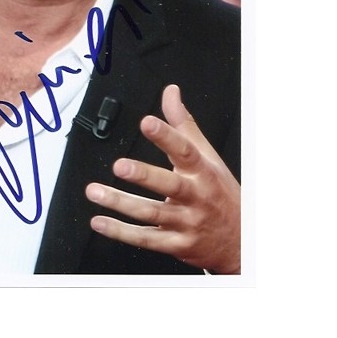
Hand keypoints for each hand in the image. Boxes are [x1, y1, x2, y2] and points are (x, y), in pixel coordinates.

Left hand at [85, 83, 240, 272]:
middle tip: (120, 166)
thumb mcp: (208, 156)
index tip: (148, 123)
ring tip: (94, 191)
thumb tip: (170, 93)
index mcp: (203, 172)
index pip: (186, 151)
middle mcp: (195, 197)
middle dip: (145, 176)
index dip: (167, 136)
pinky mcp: (176, 244)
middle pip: (170, 185)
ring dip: (120, 203)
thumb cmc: (220, 192)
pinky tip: (100, 221)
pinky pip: (145, 239)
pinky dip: (120, 232)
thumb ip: (183, 124)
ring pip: (151, 213)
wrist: (241, 239)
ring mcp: (186, 223)